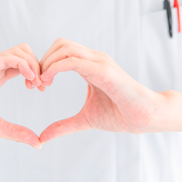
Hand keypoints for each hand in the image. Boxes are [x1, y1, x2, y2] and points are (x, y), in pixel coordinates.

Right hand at [0, 44, 42, 148]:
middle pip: (25, 51)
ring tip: (36, 82)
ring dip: (34, 64)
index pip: (24, 63)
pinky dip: (23, 64)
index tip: (42, 88)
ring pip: (19, 50)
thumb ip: (17, 132)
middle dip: (40, 65)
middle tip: (42, 85)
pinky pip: (7, 57)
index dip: (38, 72)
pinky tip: (29, 79)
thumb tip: (38, 143)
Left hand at [38, 38, 168, 143]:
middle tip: (36, 83)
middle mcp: (94, 59)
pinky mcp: (103, 70)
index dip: (45, 64)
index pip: (62, 51)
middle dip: (43, 60)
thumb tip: (44, 136)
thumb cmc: (121, 114)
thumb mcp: (85, 119)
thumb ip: (65, 125)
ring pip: (65, 48)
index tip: (38, 85)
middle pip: (60, 44)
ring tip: (42, 83)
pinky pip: (73, 61)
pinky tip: (49, 81)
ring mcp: (99, 62)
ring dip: (47, 63)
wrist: (144, 117)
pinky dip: (55, 68)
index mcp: (90, 65)